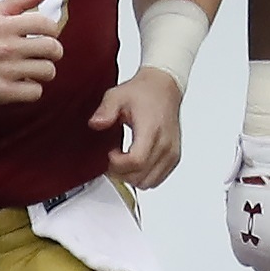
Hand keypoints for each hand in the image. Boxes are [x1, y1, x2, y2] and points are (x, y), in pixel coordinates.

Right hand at [0, 0, 60, 106]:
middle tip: (47, 53)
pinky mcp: (2, 92)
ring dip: (45, 71)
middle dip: (54, 51)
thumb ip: (21, 0)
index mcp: (3, 26)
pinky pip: (35, 92)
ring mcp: (3, 71)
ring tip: (35, 68)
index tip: (47, 34)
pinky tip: (24, 82)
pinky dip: (33, 89)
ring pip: (47, 71)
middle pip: (51, 49)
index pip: (46, 24)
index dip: (52, 29)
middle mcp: (4, 47)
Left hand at [94, 70, 183, 187]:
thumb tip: (96, 123)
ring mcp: (171, 153)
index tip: (109, 153)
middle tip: (111, 159)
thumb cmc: (143, 92)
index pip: (136, 161)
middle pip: (140, 176)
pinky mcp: (174, 157)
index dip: (117, 164)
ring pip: (148, 182)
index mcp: (151, 129)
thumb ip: (105, 110)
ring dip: (131, 177)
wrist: (164, 88)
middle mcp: (165, 144)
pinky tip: (134, 162)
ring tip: (122, 161)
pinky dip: (143, 176)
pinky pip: (157, 179)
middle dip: (120, 172)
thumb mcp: (117, 95)